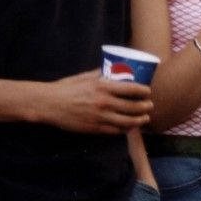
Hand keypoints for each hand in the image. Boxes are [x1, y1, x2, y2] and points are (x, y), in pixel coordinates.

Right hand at [36, 69, 152, 134]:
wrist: (50, 104)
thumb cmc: (67, 88)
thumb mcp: (84, 77)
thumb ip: (100, 74)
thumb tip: (113, 69)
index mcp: (103, 86)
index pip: (131, 89)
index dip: (143, 91)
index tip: (148, 91)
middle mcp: (104, 102)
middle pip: (133, 107)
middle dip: (145, 107)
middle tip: (149, 106)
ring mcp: (100, 117)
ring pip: (127, 121)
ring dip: (139, 120)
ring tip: (144, 118)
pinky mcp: (95, 128)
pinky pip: (115, 131)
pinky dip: (125, 129)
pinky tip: (129, 127)